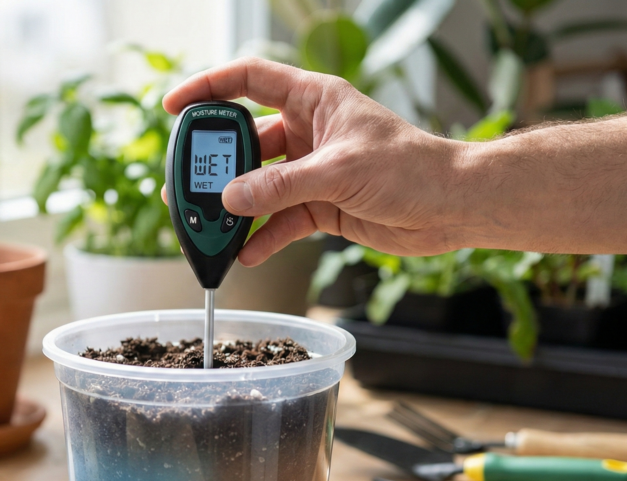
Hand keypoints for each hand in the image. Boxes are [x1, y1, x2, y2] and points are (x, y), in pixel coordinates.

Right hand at [162, 57, 466, 266]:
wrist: (452, 208)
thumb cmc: (413, 169)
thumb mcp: (339, 172)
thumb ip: (280, 187)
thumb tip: (230, 200)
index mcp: (314, 100)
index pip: (248, 80)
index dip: (208, 88)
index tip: (174, 107)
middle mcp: (309, 132)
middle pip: (245, 142)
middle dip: (214, 166)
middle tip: (186, 187)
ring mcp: (312, 171)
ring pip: (259, 187)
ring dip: (234, 208)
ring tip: (208, 227)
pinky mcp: (321, 206)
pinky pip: (280, 221)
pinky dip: (262, 238)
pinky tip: (245, 253)